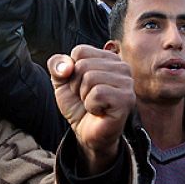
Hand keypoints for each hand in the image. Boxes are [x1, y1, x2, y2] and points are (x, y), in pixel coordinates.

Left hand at [48, 45, 134, 173]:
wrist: (85, 132)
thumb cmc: (78, 105)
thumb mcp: (61, 82)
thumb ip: (57, 65)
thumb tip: (66, 66)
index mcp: (107, 57)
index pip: (80, 51)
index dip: (72, 71)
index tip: (80, 86)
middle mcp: (121, 66)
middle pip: (83, 65)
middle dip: (77, 86)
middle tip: (86, 98)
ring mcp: (127, 83)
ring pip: (90, 78)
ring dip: (84, 96)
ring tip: (93, 104)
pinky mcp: (126, 99)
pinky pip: (98, 94)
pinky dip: (91, 105)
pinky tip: (99, 111)